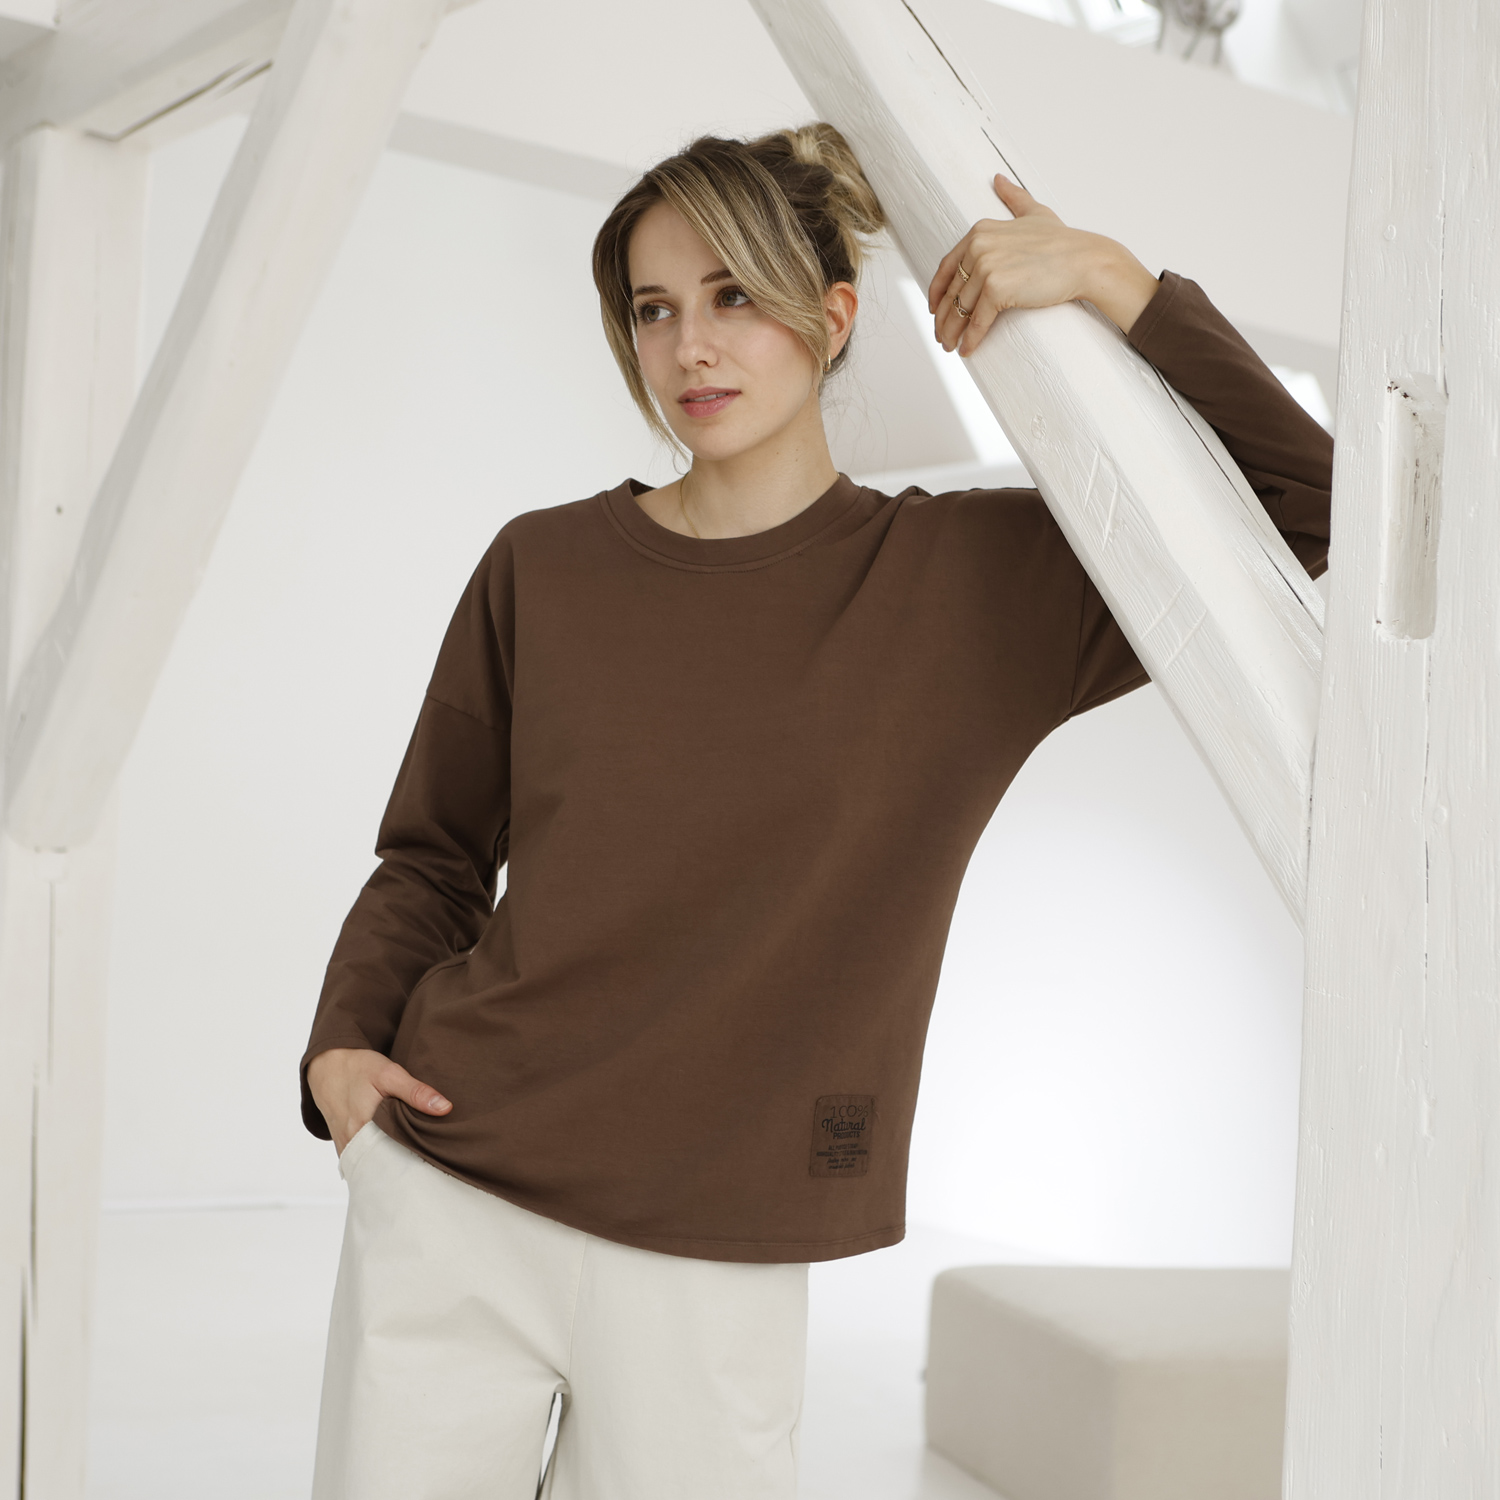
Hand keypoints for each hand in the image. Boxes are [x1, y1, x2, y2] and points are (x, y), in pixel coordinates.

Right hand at [307, 1047, 450, 1154]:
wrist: (328, 1065)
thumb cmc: (358, 1067)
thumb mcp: (389, 1073)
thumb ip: (416, 1092)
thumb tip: (445, 1108)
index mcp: (361, 1128)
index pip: (394, 1156)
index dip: (416, 1159)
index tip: (434, 1158)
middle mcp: (351, 1143)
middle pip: (384, 1164)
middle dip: (405, 1165)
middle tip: (428, 1164)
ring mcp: (345, 1146)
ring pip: (373, 1164)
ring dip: (391, 1162)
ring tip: (414, 1162)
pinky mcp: (344, 1145)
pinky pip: (363, 1159)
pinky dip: (378, 1158)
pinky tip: (395, 1154)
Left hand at [927, 174, 1159, 354]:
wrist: (1084, 260)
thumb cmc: (1062, 241)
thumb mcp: (1033, 212)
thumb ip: (1014, 198)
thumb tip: (998, 179)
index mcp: (979, 231)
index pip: (946, 267)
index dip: (937, 292)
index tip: (934, 309)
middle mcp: (978, 246)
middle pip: (951, 291)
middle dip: (943, 318)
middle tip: (941, 336)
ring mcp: (986, 267)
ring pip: (960, 309)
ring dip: (951, 332)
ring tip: (950, 347)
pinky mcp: (996, 290)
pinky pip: (977, 321)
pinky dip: (970, 339)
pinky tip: (967, 351)